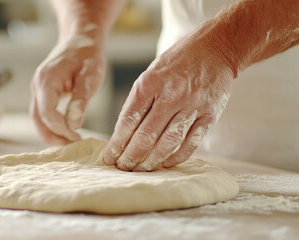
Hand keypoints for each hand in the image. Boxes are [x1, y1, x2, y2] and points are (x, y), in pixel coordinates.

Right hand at [30, 36, 105, 144]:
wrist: (81, 40)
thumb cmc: (87, 56)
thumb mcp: (90, 78)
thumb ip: (80, 101)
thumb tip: (74, 126)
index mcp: (46, 81)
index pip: (47, 113)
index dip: (60, 129)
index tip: (77, 137)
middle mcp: (37, 85)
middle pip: (37, 119)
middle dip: (53, 136)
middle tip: (72, 146)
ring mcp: (38, 89)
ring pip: (38, 118)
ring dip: (51, 132)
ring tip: (70, 142)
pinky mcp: (43, 92)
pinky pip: (43, 112)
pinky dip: (52, 125)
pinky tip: (67, 132)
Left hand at [104, 33, 235, 170]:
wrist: (215, 48)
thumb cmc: (177, 62)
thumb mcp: (151, 74)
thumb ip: (140, 101)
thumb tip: (125, 132)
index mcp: (149, 83)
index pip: (128, 120)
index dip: (117, 142)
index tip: (109, 156)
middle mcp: (170, 95)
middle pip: (146, 135)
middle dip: (131, 156)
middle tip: (122, 168)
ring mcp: (191, 106)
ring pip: (168, 142)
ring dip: (152, 160)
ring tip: (141, 169)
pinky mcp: (209, 114)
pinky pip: (191, 142)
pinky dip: (177, 156)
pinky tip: (166, 163)